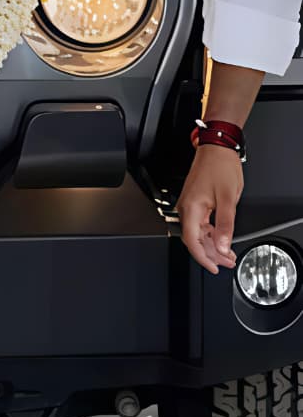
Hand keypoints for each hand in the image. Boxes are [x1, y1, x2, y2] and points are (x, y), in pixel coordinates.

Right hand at [177, 144, 242, 272]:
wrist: (217, 149)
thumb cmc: (220, 167)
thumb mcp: (228, 199)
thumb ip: (226, 225)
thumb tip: (224, 246)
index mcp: (191, 208)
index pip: (192, 241)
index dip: (203, 258)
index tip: (214, 268)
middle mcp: (187, 207)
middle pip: (195, 239)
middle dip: (211, 254)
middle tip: (227, 263)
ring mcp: (190, 204)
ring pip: (198, 233)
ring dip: (212, 245)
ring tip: (228, 255)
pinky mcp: (196, 202)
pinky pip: (201, 224)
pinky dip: (211, 234)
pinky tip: (222, 239)